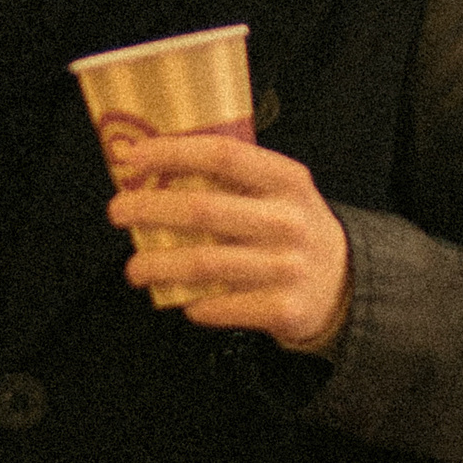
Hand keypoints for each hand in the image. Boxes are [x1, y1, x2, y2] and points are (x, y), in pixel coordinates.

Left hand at [107, 133, 352, 353]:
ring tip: (134, 268)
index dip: (172, 153)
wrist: (345, 285)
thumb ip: (233, 177)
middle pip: (202, 210)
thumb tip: (154, 164)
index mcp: (287, 181)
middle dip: (148, 209)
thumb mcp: (280, 191)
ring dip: (156, 265)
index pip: (222, 155)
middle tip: (117, 211)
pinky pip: (218, 305)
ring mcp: (286, 267)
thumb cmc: (292, 228)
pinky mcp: (282, 309)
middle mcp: (288, 221)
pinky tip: (178, 297)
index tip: (132, 156)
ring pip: (202, 264)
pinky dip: (190, 302)